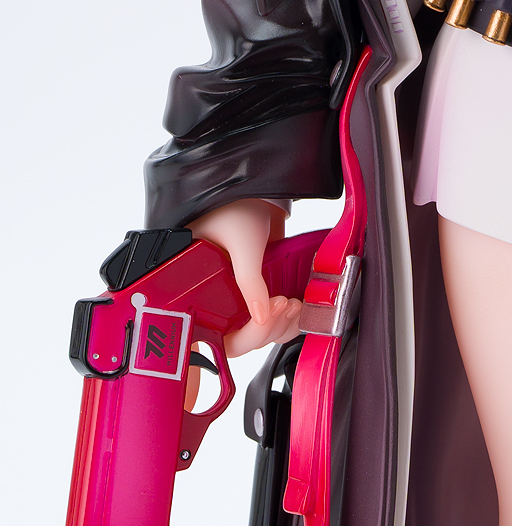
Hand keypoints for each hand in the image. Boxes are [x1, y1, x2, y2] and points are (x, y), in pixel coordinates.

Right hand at [189, 198, 303, 359]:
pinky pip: (272, 316)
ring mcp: (239, 296)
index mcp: (198, 294)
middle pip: (241, 340)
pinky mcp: (258, 288)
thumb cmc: (231, 206)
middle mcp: (215, 300)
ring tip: (295, 303)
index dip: (246, 335)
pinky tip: (299, 303)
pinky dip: (288, 316)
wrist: (252, 185)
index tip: (266, 313)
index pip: (216, 338)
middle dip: (269, 330)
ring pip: (260, 331)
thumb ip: (250, 281)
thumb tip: (261, 317)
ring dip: (282, 326)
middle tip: (286, 304)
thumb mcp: (242, 244)